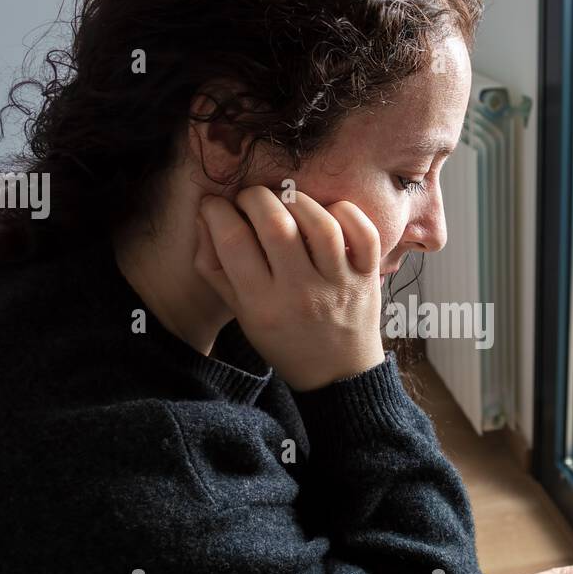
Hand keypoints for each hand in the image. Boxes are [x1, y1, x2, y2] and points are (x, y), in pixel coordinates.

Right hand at [193, 185, 385, 391]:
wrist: (337, 376)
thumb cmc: (283, 340)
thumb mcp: (241, 313)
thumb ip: (216, 267)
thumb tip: (205, 216)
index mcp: (261, 305)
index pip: (233, 242)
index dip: (217, 211)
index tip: (215, 206)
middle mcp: (301, 293)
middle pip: (275, 224)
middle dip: (254, 197)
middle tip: (250, 201)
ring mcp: (338, 284)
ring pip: (320, 224)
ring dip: (297, 200)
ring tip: (285, 203)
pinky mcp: (367, 277)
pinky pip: (364, 233)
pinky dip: (346, 212)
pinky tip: (327, 213)